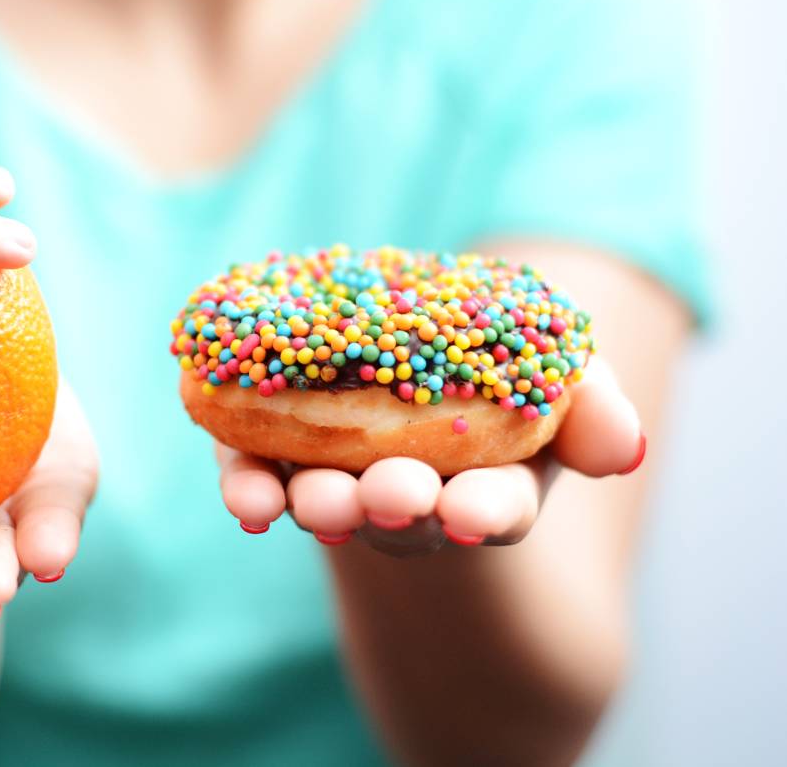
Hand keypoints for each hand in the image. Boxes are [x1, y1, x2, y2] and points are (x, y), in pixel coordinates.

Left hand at [217, 357, 644, 557]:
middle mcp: (405, 494)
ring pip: (324, 501)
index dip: (484, 512)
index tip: (473, 513)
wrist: (408, 355)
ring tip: (316, 500)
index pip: (490, 508)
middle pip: (400, 511)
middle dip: (394, 505)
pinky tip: (246, 498)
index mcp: (482, 483)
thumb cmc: (497, 375)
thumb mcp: (561, 379)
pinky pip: (256, 478)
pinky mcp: (271, 453)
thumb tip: (623, 446)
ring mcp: (335, 477)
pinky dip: (249, 488)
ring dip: (319, 504)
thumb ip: (594, 408)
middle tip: (391, 496)